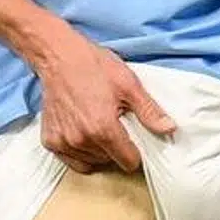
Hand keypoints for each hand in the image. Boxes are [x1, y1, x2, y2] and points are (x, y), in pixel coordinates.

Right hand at [32, 21, 176, 173]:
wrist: (59, 57)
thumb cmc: (94, 66)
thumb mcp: (129, 84)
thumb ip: (149, 111)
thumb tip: (169, 128)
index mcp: (103, 129)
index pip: (128, 161)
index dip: (137, 152)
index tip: (137, 140)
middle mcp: (81, 140)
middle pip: (110, 161)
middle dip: (118, 147)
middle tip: (117, 124)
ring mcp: (63, 142)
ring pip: (91, 161)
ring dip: (99, 150)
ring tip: (100, 125)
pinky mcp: (50, 141)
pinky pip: (71, 160)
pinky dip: (80, 152)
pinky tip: (85, 132)